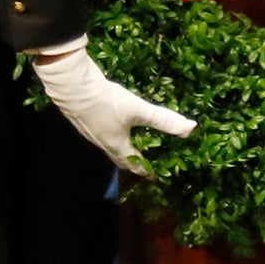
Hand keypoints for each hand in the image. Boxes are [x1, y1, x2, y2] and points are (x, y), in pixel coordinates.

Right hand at [31, 40, 194, 175]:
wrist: (73, 87)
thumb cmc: (107, 102)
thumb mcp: (139, 110)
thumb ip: (164, 119)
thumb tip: (191, 128)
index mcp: (117, 146)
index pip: (135, 164)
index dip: (146, 171)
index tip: (154, 176)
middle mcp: (103, 143)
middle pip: (120, 158)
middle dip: (133, 163)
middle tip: (144, 163)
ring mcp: (91, 132)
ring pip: (109, 146)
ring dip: (121, 149)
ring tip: (131, 144)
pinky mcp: (84, 119)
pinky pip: (100, 133)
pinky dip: (111, 134)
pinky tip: (112, 123)